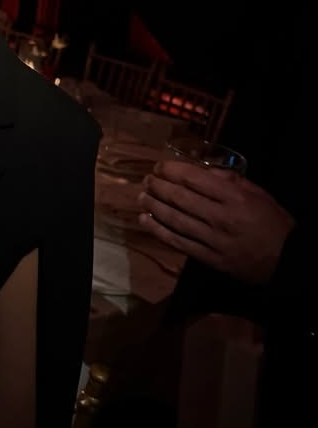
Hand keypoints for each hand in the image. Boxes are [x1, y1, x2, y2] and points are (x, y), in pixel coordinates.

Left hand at [137, 161, 294, 284]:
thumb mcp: (258, 194)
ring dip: (154, 206)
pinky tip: (146, 221)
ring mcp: (212, 239)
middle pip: (180, 198)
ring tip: (141, 197)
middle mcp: (220, 217)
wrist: (286, 261)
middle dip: (159, 186)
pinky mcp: (208, 258)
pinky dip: (159, 231)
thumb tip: (205, 170)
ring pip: (175, 220)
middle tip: (147, 180)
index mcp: (234, 197)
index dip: (172, 171)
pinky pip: (178, 242)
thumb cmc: (272, 223)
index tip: (159, 166)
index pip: (194, 179)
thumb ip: (231, 180)